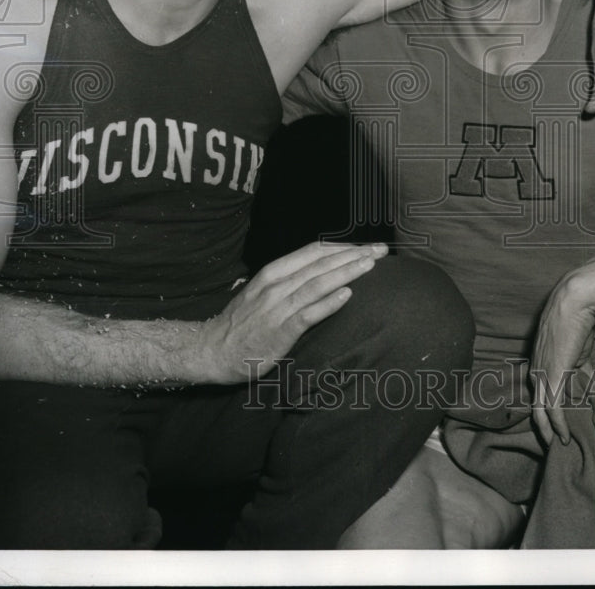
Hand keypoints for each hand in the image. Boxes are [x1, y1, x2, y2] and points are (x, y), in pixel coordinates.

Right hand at [197, 240, 387, 383]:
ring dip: (346, 272)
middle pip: (321, 263)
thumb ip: (288, 281)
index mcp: (274, 272)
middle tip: (381, 250)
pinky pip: (308, 314)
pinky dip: (328, 303)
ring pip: (317, 283)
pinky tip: (347, 295)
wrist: (212, 350)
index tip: (366, 245)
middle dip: (354, 254)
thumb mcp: (262, 292)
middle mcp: (276, 284)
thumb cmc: (242, 323)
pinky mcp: (280, 331)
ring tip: (370, 265)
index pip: (314, 251)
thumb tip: (318, 272)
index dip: (342, 246)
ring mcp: (277, 307)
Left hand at [529, 276, 594, 446]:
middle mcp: (535, 371)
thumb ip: (580, 370)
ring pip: (540, 411)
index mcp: (537, 363)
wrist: (572, 305)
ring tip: (558, 445)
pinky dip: (558, 424)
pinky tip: (563, 437)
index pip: (539, 394)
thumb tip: (590, 386)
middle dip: (544, 426)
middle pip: (536, 406)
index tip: (556, 426)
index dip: (546, 412)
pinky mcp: (552, 376)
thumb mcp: (576, 352)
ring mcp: (541, 374)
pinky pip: (553, 407)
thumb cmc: (574, 323)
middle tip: (553, 443)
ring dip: (550, 430)